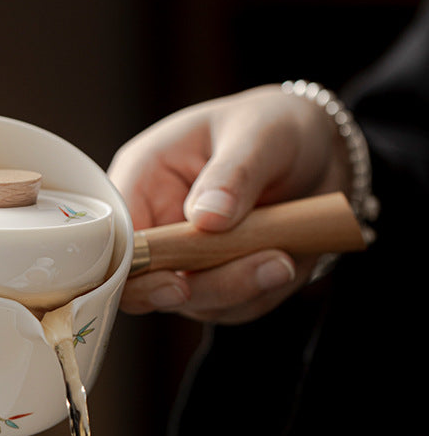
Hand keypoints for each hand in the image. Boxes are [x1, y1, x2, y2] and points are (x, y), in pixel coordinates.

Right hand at [108, 85, 349, 323]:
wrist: (320, 151)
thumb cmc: (273, 127)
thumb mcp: (260, 134)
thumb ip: (233, 174)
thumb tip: (205, 218)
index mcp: (144, 180)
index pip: (115, 236)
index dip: (133, 269)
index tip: (177, 282)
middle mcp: (155, 224)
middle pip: (146, 284)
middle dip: (202, 287)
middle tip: (258, 267)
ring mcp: (184, 259)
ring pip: (194, 302)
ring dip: (241, 289)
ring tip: (284, 259)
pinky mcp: (218, 281)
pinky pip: (232, 308)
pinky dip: (262, 292)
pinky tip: (286, 261)